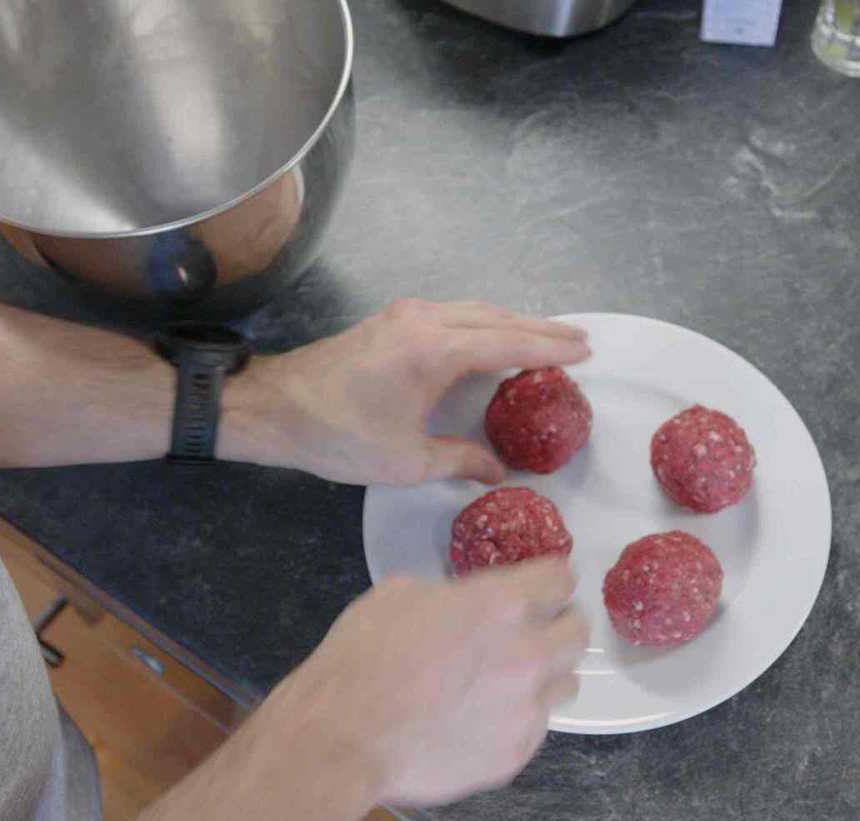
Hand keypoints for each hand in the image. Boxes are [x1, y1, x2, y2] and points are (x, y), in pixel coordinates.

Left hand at [227, 299, 588, 484]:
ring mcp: (407, 315)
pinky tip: (497, 338)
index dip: (550, 349)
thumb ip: (460, 461)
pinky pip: (456, 313)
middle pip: (499, 318)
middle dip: (542, 329)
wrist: (274, 408)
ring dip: (516, 323)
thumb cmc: (338, 436)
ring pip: (477, 311)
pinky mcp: (394, 320)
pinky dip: (487, 323)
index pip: (509, 344)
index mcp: (435, 351)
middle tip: (581, 341)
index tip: (585, 352)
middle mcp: (425, 322)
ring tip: (549, 338)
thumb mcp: (407, 461)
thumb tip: (498, 471)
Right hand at [266, 559, 586, 806]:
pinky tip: (488, 718)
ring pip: (567, 683)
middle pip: (578, 632)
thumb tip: (460, 603)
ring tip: (516, 678)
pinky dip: (519, 717)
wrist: (345, 738)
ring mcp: (526, 710)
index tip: (548, 582)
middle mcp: (528, 655)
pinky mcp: (515, 754)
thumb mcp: (399, 595)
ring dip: (548, 674)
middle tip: (543, 627)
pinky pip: (536, 728)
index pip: (559, 579)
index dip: (552, 578)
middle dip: (562, 623)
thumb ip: (449, 595)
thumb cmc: (363, 658)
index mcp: (501, 605)